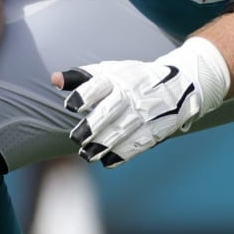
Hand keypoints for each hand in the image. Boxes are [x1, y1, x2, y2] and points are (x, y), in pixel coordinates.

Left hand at [56, 37, 230, 166]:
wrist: (179, 84)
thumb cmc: (135, 78)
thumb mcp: (111, 71)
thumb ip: (82, 77)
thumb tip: (54, 80)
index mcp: (118, 78)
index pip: (98, 86)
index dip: (83, 95)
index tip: (71, 106)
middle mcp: (131, 95)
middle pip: (108, 111)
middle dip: (91, 127)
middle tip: (75, 137)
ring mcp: (144, 113)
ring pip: (121, 132)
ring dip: (102, 145)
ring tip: (86, 155)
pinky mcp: (155, 129)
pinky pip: (137, 144)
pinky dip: (121, 155)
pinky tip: (107, 162)